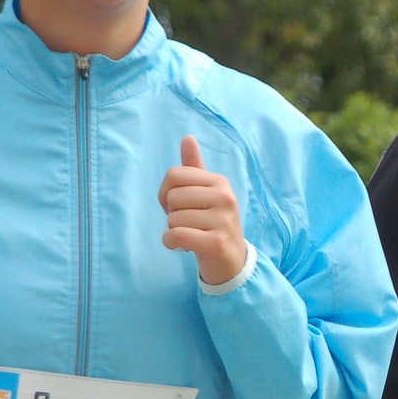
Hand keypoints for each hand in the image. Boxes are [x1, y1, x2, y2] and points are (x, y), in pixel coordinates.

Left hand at [160, 136, 246, 285]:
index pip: (174, 175)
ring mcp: (223, 220)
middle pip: (172, 197)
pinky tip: (181, 247)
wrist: (231, 261)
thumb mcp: (205, 194)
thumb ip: (194, 168)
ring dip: (173, 231)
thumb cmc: (211, 224)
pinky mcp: (217, 242)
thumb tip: (187, 137)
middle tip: (188, 224)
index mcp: (219, 182)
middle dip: (171, 214)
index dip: (166, 193)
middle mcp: (225, 197)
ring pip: (173, 219)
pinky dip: (171, 243)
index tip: (180, 207)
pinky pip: (177, 235)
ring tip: (191, 235)